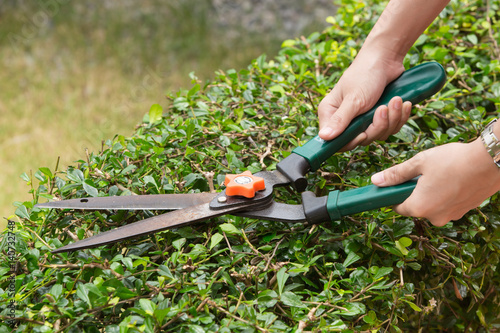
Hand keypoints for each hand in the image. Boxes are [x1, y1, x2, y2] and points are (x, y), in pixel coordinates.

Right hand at [318, 56, 408, 149]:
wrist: (386, 58)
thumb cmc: (365, 74)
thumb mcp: (353, 99)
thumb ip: (340, 120)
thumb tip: (323, 137)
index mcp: (331, 113)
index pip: (335, 141)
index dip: (351, 141)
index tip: (363, 133)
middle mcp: (344, 119)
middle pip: (360, 139)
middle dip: (377, 126)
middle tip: (383, 108)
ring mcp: (362, 119)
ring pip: (378, 134)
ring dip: (392, 119)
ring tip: (396, 100)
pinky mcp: (378, 117)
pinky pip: (390, 128)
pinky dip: (399, 117)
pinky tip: (404, 103)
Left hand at [371, 139, 499, 225]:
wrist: (491, 161)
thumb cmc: (453, 160)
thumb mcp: (419, 163)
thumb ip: (396, 174)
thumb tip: (376, 181)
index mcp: (419, 207)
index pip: (397, 206)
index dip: (394, 193)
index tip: (396, 182)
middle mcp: (434, 217)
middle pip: (415, 206)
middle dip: (415, 191)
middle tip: (423, 172)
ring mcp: (452, 216)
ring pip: (432, 205)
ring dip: (431, 192)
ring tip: (441, 173)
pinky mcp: (465, 211)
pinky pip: (447, 204)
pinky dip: (446, 193)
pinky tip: (452, 177)